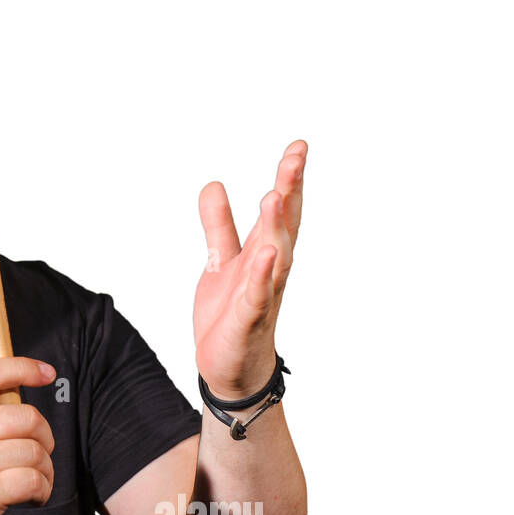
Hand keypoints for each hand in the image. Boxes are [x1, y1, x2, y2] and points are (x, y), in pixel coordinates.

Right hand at [0, 356, 56, 514]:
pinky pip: (33, 481)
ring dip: (46, 470)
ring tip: (34, 482)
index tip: (46, 372)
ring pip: (35, 452)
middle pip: (26, 416)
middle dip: (45, 437)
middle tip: (40, 454)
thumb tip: (18, 396)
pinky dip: (42, 491)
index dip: (23, 367)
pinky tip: (32, 499)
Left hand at [194, 140, 306, 398]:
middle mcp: (271, 270)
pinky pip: (257, 296)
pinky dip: (261, 276)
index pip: (282, 211)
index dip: (290, 179)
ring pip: (275, 257)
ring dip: (276, 227)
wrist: (229, 368)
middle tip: (295, 156)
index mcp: (266, 253)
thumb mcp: (221, 260)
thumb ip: (219, 224)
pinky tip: (265, 254)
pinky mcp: (247, 321)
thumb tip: (214, 184)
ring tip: (274, 195)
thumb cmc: (231, 313)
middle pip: (284, 226)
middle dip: (290, 191)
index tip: (299, 146)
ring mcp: (262, 295)